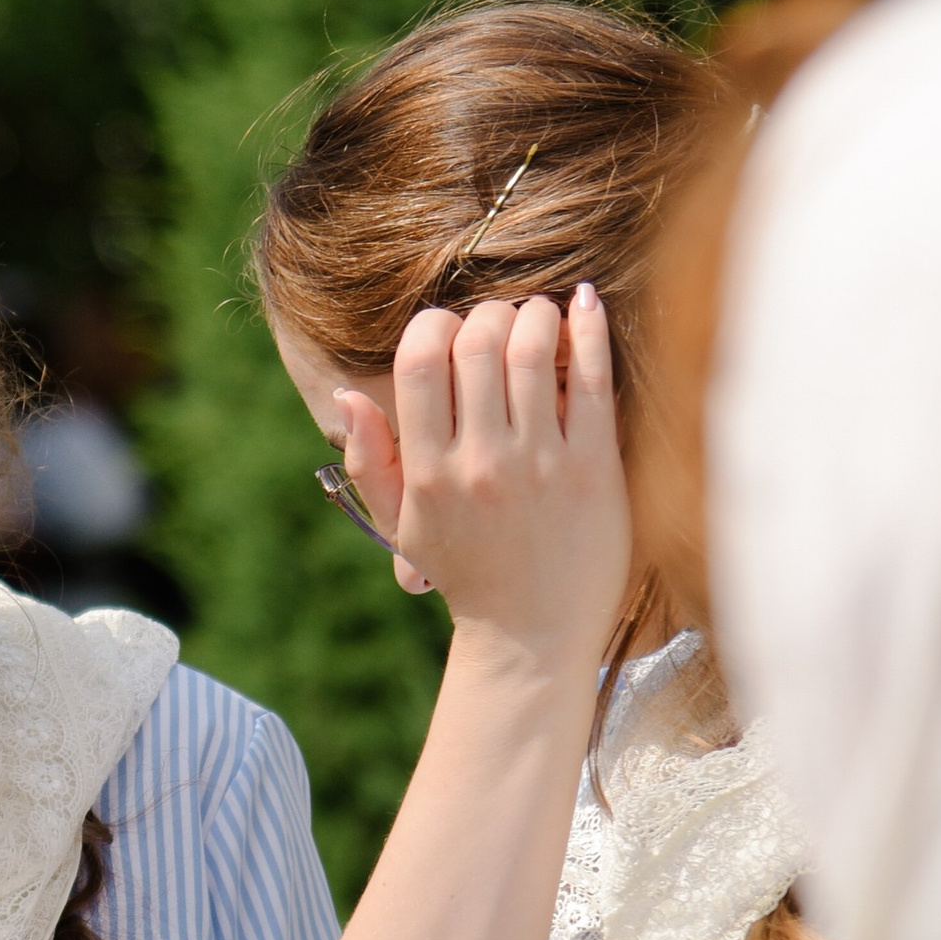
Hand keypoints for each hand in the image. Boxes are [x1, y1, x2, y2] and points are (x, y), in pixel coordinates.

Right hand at [340, 288, 628, 670]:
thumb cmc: (467, 572)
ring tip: (540, 320)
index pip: (420, 360)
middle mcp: (480, 463)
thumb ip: (371, 460)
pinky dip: (589, 328)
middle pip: (477, 342)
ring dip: (536, 315)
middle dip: (488, 314)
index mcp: (428, 472)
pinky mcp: (594, 469)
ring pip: (534, 348)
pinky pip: (593, 378)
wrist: (533, 635)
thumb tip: (346, 395)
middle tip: (501, 324)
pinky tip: (584, 304)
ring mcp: (539, 465)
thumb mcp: (402, 525)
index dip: (433, 326)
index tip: (449, 332)